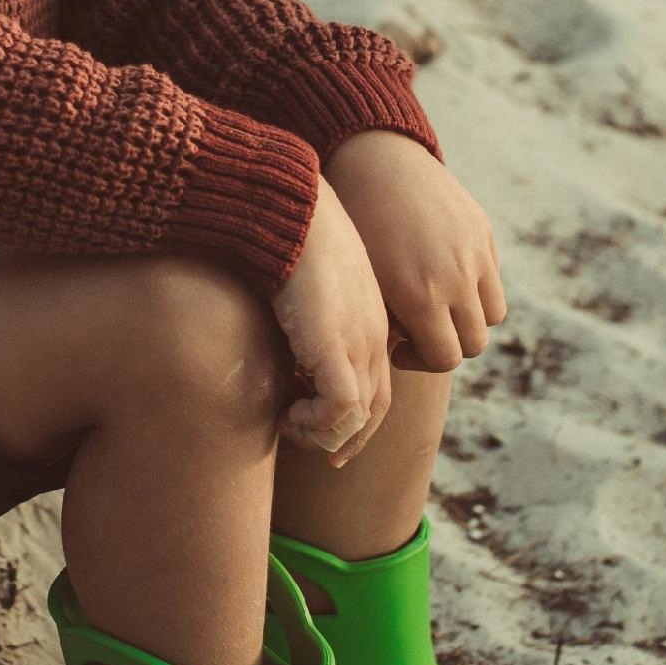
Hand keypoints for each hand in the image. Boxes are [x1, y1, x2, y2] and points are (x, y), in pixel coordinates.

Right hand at [269, 176, 392, 466]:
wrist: (287, 213)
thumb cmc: (287, 240)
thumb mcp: (308, 290)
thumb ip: (310, 323)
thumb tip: (287, 351)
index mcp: (372, 322)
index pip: (378, 386)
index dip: (355, 418)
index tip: (324, 433)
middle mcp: (374, 338)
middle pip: (375, 409)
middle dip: (346, 438)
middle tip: (317, 451)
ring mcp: (360, 344)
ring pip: (359, 417)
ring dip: (322, 431)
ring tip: (289, 422)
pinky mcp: (337, 348)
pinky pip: (341, 409)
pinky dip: (316, 422)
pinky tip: (287, 411)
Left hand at [323, 131, 506, 371]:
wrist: (372, 160)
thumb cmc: (354, 224)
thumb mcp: (365, 280)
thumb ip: (390, 322)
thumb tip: (406, 349)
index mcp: (419, 296)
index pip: (446, 358)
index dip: (422, 360)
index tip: (399, 345)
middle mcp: (456, 278)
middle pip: (474, 343)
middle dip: (447, 344)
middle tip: (417, 329)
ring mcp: (475, 254)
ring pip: (491, 315)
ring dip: (468, 318)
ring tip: (436, 303)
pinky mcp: (484, 232)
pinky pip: (493, 278)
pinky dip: (476, 287)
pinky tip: (443, 272)